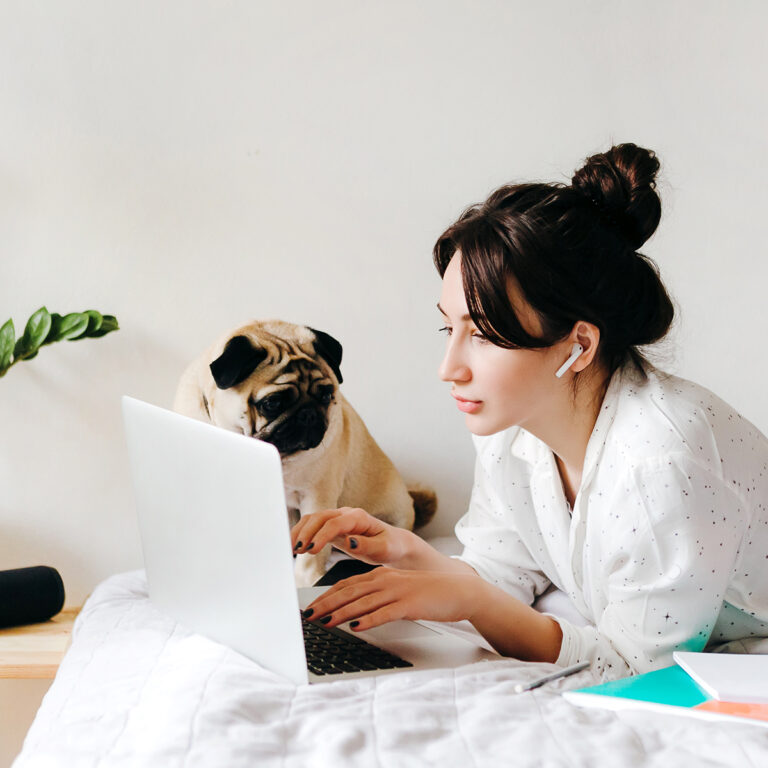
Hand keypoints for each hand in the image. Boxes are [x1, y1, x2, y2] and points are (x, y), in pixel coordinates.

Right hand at [290, 507, 414, 566]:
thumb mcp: (383, 549)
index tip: (311, 550)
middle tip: (296, 550)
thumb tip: (349, 542)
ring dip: (300, 532)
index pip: (334, 523)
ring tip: (292, 550)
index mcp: (359, 517)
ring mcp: (338, 520)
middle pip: (319, 517)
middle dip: (305, 532)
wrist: (393, 544)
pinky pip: (314, 528)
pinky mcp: (333, 528)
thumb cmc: (390, 546)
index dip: (321, 535)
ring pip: (313, 520)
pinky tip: (296, 548)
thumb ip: (366, 545)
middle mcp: (346, 515)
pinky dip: (303, 535)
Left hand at [301, 567, 482, 630]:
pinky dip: (369, 620)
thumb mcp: (398, 590)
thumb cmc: (428, 594)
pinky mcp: (410, 604)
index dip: (327, 595)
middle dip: (326, 604)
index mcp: (381, 575)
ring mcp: (398, 591)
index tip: (311, 606)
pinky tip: (357, 627)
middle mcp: (386, 579)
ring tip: (326, 622)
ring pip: (363, 602)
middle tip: (308, 616)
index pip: (347, 584)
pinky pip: (385, 612)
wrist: (458, 591)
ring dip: (342, 613)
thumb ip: (378, 596)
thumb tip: (355, 612)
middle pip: (350, 591)